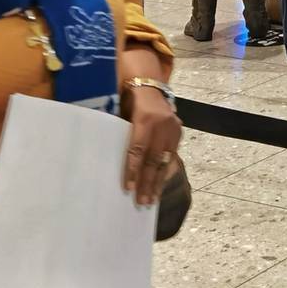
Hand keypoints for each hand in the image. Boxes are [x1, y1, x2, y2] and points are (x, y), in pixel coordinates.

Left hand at [122, 85, 181, 206]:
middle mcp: (162, 125)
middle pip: (153, 159)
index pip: (137, 150)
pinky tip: (160, 186)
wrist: (149, 86)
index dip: (132, 170)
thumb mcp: (122, 115)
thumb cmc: (128, 102)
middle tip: (142, 202)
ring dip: (157, 182)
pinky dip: (165, 172)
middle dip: (147, 183)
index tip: (128, 189)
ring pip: (165, 160)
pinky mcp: (178, 132)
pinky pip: (172, 156)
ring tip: (152, 200)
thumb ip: (121, 136)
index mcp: (144, 119)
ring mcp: (173, 128)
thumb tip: (108, 165)